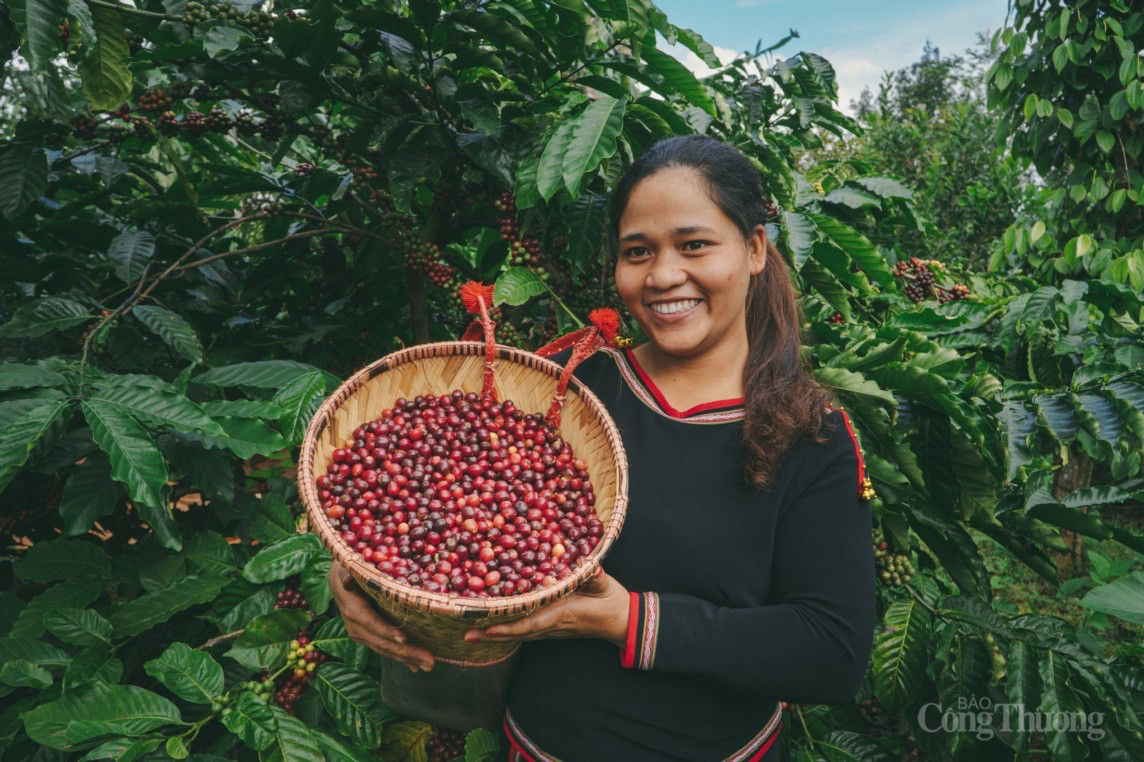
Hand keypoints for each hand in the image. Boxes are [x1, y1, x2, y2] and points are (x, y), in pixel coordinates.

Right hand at [327, 563, 435, 671]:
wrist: (338, 579)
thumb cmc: (351, 568)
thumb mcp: (350, 567)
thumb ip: (350, 575)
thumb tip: (348, 580)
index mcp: (352, 608)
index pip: (370, 622)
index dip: (386, 631)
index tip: (404, 638)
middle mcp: (355, 626)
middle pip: (382, 642)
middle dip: (406, 652)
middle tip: (429, 661)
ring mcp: (361, 634)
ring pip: (384, 649)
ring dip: (407, 659)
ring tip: (428, 666)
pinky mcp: (367, 637)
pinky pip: (384, 649)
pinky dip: (400, 658)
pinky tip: (415, 666)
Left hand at [463, 570, 629, 647]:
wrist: (623, 622)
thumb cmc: (612, 602)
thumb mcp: (605, 585)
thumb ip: (594, 576)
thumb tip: (588, 566)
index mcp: (563, 612)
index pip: (532, 622)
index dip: (510, 626)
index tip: (489, 628)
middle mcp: (553, 624)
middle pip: (519, 631)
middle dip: (492, 634)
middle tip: (466, 633)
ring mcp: (552, 629)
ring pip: (520, 633)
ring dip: (496, 634)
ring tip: (471, 631)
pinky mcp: (552, 628)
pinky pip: (527, 630)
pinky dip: (508, 629)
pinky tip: (493, 626)